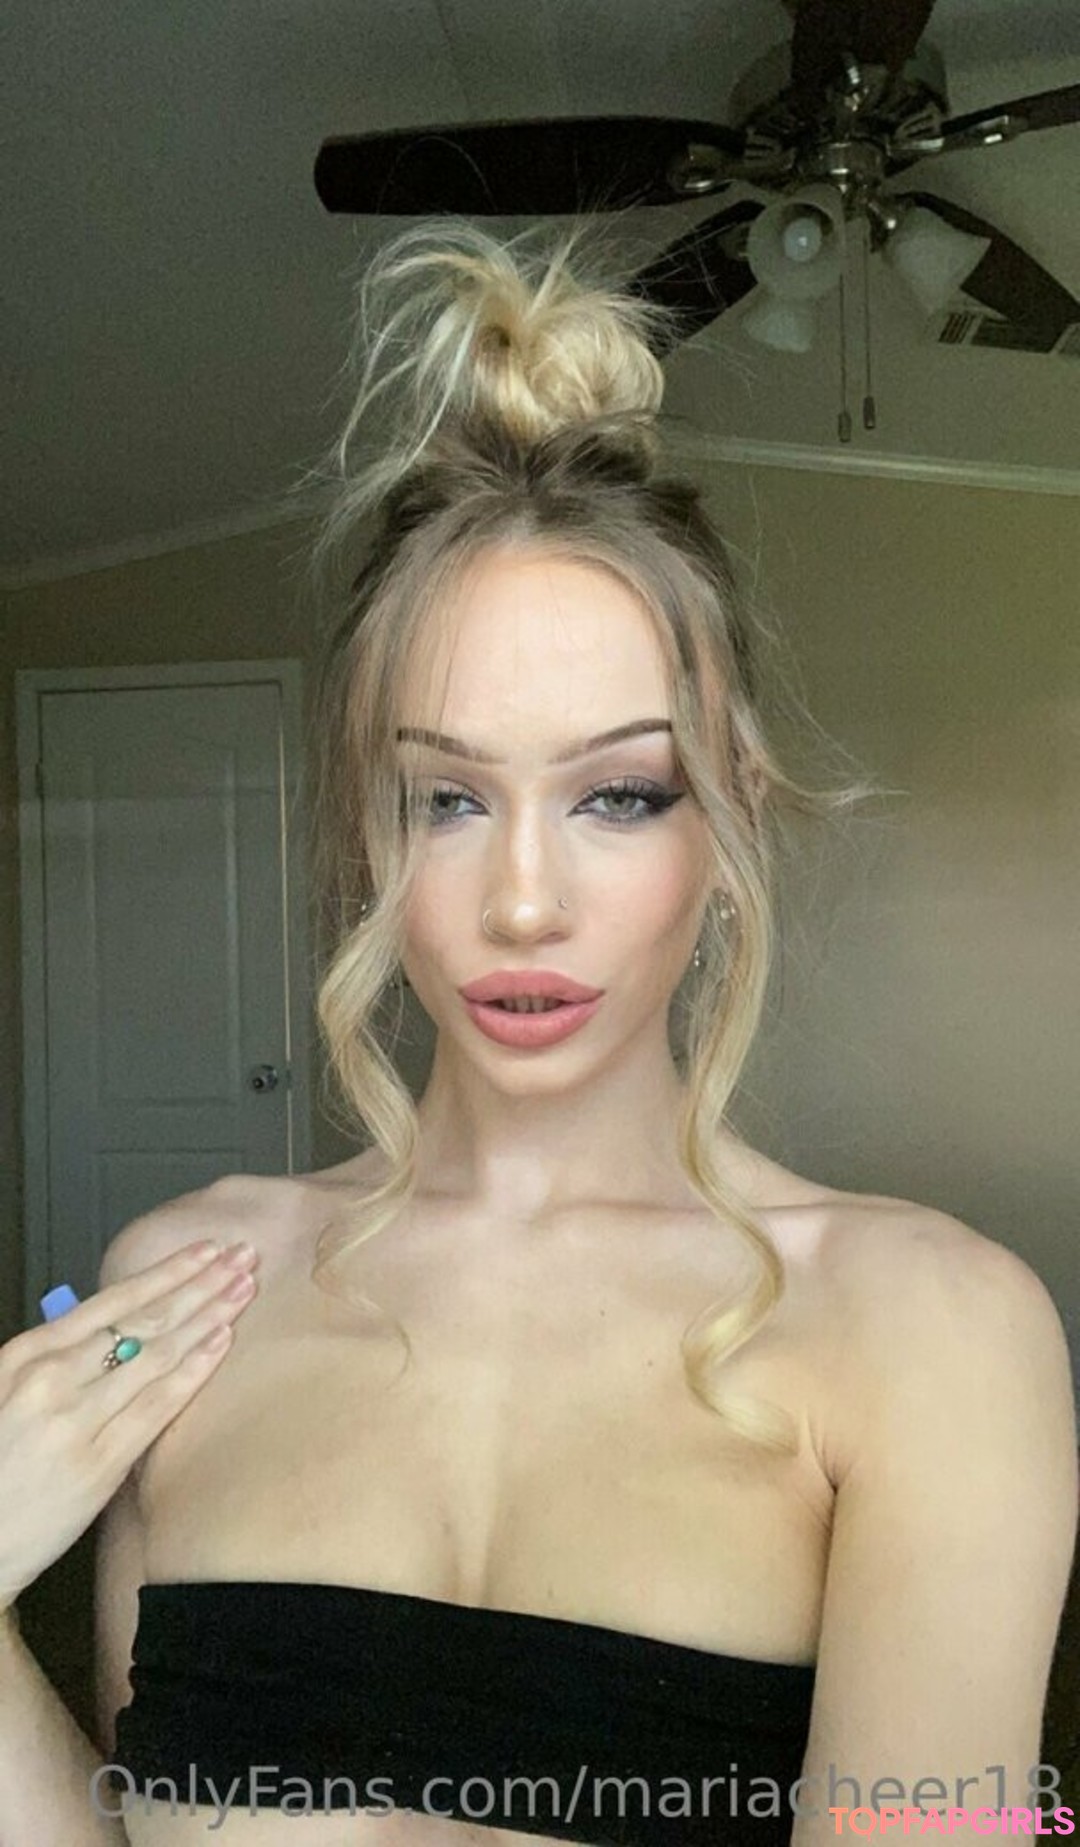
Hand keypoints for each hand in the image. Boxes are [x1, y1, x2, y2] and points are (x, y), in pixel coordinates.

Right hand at [0, 1240, 257, 1613]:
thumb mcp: (12, 1390)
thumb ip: (63, 1357)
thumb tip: (125, 1327)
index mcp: (28, 1353)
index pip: (112, 1300)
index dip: (167, 1271)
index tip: (206, 1250)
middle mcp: (51, 1379)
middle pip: (143, 1320)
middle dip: (200, 1284)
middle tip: (242, 1257)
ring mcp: (75, 1420)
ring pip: (156, 1355)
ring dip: (208, 1316)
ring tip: (244, 1290)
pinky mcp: (98, 1464)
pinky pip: (156, 1407)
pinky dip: (194, 1370)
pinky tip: (222, 1342)